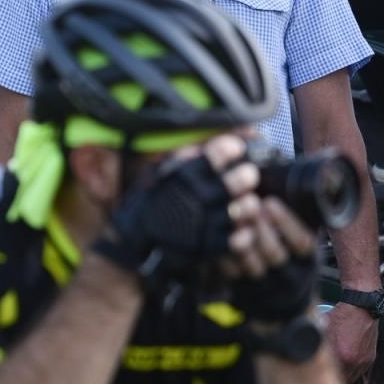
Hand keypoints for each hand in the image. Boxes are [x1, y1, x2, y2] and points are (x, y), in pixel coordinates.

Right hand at [100, 134, 253, 273]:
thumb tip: (223, 137)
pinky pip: (243, 236)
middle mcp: (199, 196)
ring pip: (249, 207)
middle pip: (243, 177)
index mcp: (186, 174)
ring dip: (249, 203)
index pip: (222, 151)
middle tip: (245, 176)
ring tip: (242, 202)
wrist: (134, 242)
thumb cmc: (152, 202)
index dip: (233, 148)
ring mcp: (208, 222)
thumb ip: (189, 155)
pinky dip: (244, 230)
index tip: (235, 150)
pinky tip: (237, 226)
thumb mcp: (162, 171)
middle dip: (247, 174)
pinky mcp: (212, 246)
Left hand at [223, 193, 318, 323]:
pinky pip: (232, 276)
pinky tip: (216, 241)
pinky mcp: (246, 293)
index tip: (270, 202)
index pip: (302, 241)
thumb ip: (295, 216)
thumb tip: (282, 176)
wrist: (285, 303)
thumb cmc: (290, 256)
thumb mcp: (301, 239)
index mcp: (307, 258)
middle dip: (259, 227)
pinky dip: (223, 258)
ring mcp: (267, 287)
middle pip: (274, 252)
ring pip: (252, 266)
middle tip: (245, 206)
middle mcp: (291, 275)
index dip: (286, 222)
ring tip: (229, 221)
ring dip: (239, 242)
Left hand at [324, 304, 378, 382]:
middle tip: (325, 376)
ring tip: (335, 372)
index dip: (324, 378)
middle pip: (342, 380)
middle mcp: (354, 361)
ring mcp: (363, 361)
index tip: (318, 377)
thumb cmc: (340, 316)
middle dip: (334, 379)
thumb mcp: (324, 331)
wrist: (361, 308)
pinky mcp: (370, 358)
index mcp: (342, 356)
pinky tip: (344, 365)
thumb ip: (319, 346)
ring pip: (352, 377)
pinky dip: (352, 369)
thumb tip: (308, 354)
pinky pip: (360, 370)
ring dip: (344, 376)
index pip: (332, 377)